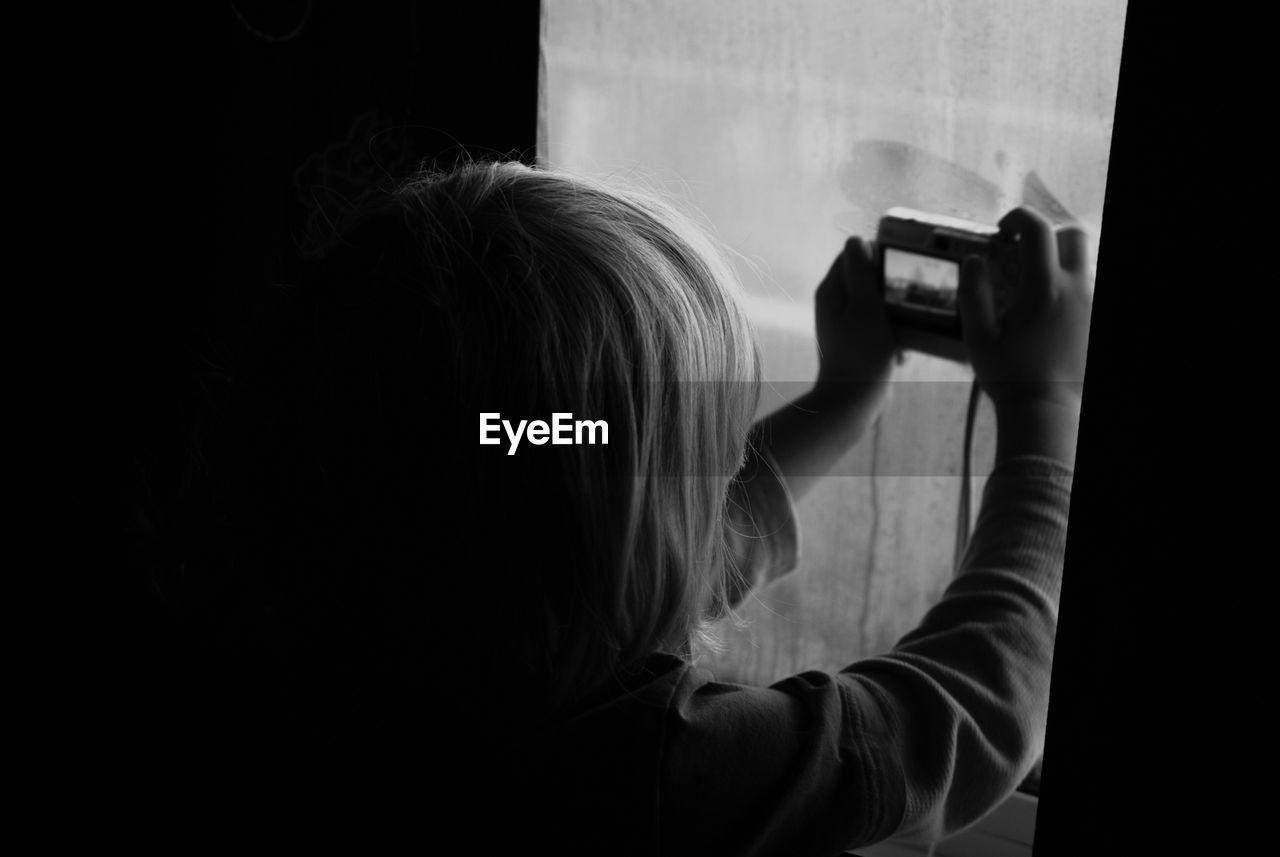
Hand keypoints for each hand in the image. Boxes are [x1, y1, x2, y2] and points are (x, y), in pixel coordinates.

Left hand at [814, 237, 900, 399]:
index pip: (854, 254)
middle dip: (892, 288)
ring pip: (878, 305)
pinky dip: (892, 336)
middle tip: (909, 299)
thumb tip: (856, 239)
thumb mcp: (865, 305)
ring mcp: (845, 324)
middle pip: (868, 279)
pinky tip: (901, 352)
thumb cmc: (860, 352)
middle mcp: (834, 304)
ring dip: (896, 314)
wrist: (852, 401)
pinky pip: (879, 328)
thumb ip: (860, 271)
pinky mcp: (856, 343)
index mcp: (831, 290)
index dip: (880, 256)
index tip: (902, 267)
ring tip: (905, 330)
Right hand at [958, 207, 1091, 411]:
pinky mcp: (1096, 321)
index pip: (1037, 229)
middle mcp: (1076, 290)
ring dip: (1059, 262)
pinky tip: (1050, 312)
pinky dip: (1069, 287)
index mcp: (1044, 289)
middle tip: (1024, 253)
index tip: (1002, 229)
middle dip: (1048, 234)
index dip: (1017, 217)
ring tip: (1035, 287)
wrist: (1048, 411)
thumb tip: (974, 260)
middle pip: (1074, 234)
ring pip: (1084, 262)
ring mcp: (1091, 305)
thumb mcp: (978, 337)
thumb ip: (972, 293)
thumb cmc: (1010, 378)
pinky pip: (1087, 289)